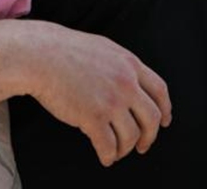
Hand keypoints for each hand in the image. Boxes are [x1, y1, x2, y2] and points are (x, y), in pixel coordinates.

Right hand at [29, 22, 171, 165]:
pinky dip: (109, 156)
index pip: (160, 90)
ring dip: (125, 149)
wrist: (41, 55)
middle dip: (150, 136)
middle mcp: (126, 82)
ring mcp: (111, 100)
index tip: (165, 121)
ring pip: (131, 136)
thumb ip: (120, 65)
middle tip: (142, 146)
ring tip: (116, 150)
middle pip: (152, 117)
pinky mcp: (93, 117)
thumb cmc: (65, 51)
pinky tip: (104, 157)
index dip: (165, 109)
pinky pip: (109, 146)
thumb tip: (131, 83)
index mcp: (129, 63)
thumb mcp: (103, 49)